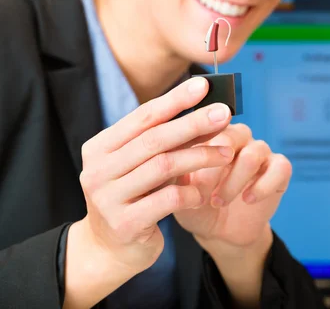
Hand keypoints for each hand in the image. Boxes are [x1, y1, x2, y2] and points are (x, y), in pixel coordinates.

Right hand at [74, 77, 233, 273]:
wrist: (111, 250)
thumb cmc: (135, 198)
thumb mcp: (144, 166)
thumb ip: (166, 142)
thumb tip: (208, 110)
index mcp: (100, 148)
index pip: (143, 117)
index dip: (175, 100)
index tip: (204, 85)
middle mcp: (97, 170)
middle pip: (154, 138)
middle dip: (194, 123)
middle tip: (224, 113)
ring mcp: (108, 198)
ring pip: (164, 166)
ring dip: (201, 157)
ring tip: (227, 154)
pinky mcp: (124, 224)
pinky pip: (168, 200)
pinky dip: (192, 193)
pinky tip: (204, 195)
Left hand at [174, 123, 291, 252]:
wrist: (220, 233)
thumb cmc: (195, 206)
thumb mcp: (179, 190)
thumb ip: (176, 171)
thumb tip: (174, 159)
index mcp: (213, 133)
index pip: (208, 126)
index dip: (197, 147)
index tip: (186, 172)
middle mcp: (239, 137)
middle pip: (233, 135)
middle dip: (216, 165)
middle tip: (203, 189)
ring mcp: (261, 151)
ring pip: (253, 154)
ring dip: (234, 181)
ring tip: (218, 201)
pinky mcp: (280, 169)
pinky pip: (279, 168)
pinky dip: (262, 186)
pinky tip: (247, 200)